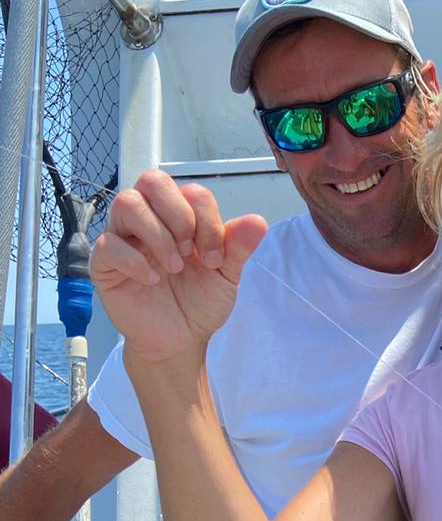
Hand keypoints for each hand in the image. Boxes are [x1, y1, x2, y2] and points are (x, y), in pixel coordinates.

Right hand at [90, 170, 266, 366]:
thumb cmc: (198, 302)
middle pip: (153, 181)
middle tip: (189, 252)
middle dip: (179, 216)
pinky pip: (108, 244)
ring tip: (173, 267)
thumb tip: (258, 222)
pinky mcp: (105, 262)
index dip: (207, 221)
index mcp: (180, 217)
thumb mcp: (226, 276)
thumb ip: (238, 248)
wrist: (181, 339)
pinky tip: (152, 279)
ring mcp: (124, 238)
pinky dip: (134, 261)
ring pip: (126, 203)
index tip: (214, 258)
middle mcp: (150, 220)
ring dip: (157, 234)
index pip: (191, 192)